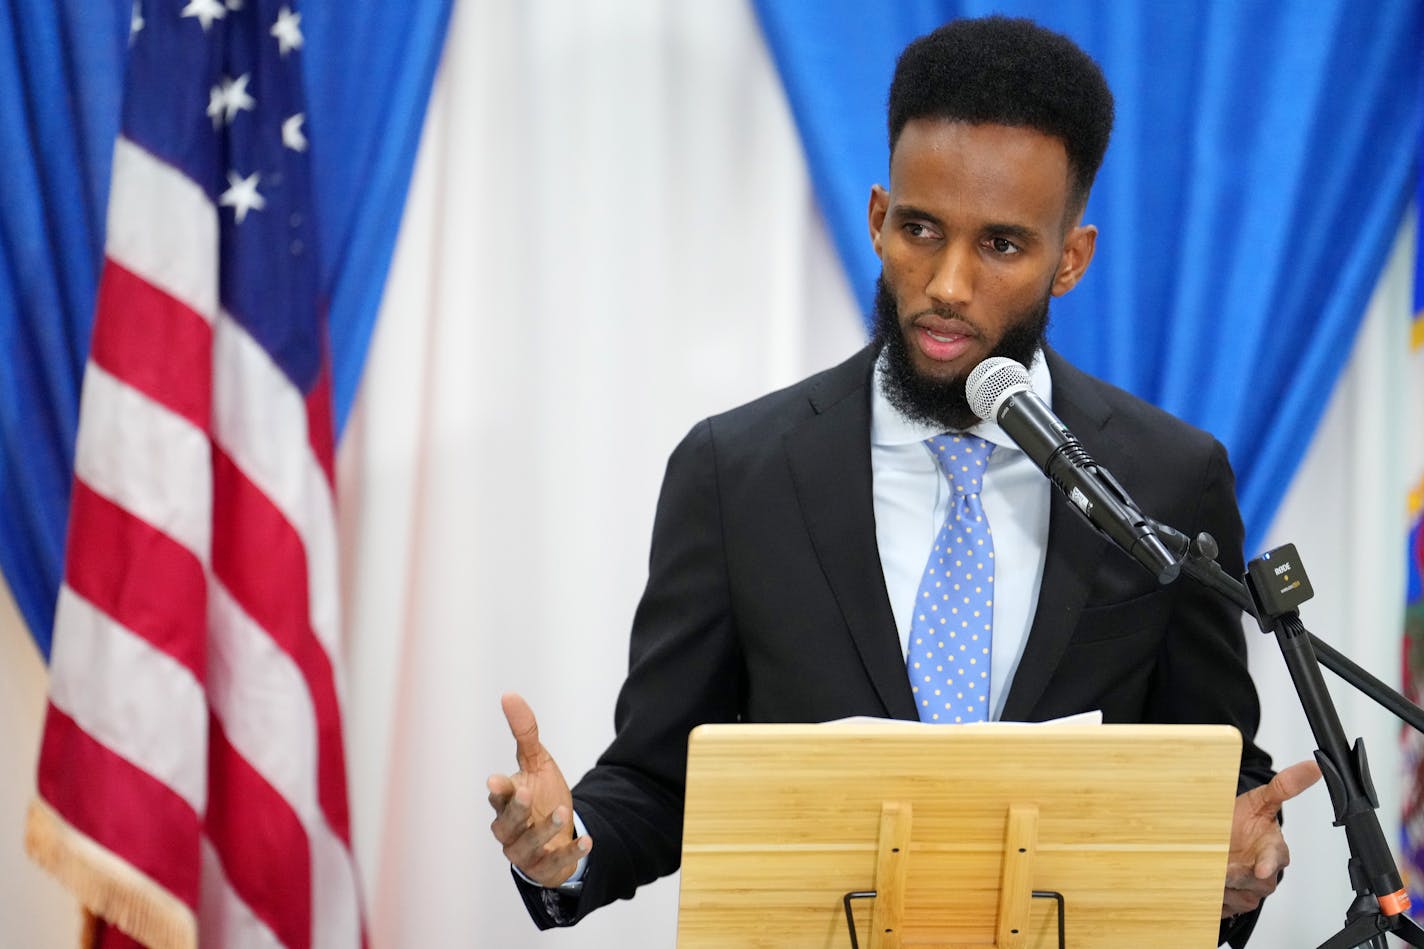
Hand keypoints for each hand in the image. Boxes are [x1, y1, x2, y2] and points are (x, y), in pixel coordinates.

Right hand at [487, 692, 590, 886]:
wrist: (558, 832)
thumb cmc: (539, 794)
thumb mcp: (537, 761)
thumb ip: (524, 732)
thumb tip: (509, 694)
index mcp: (505, 803)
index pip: (497, 797)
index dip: (498, 790)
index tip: (495, 780)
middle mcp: (510, 829)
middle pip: (507, 823)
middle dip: (515, 809)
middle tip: (525, 793)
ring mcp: (526, 851)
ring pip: (528, 845)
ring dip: (544, 829)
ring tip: (562, 811)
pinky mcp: (545, 867)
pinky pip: (555, 863)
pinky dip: (570, 853)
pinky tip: (587, 840)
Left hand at [1221, 758, 1321, 917]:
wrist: (1223, 839)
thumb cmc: (1243, 821)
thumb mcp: (1260, 799)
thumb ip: (1285, 785)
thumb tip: (1314, 766)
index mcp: (1274, 849)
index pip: (1277, 858)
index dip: (1269, 864)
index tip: (1261, 868)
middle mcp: (1264, 873)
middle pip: (1256, 882)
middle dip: (1236, 873)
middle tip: (1219, 864)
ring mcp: (1249, 889)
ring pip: (1240, 897)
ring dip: (1222, 884)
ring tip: (1209, 868)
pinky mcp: (1233, 902)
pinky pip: (1225, 908)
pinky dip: (1214, 897)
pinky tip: (1206, 883)